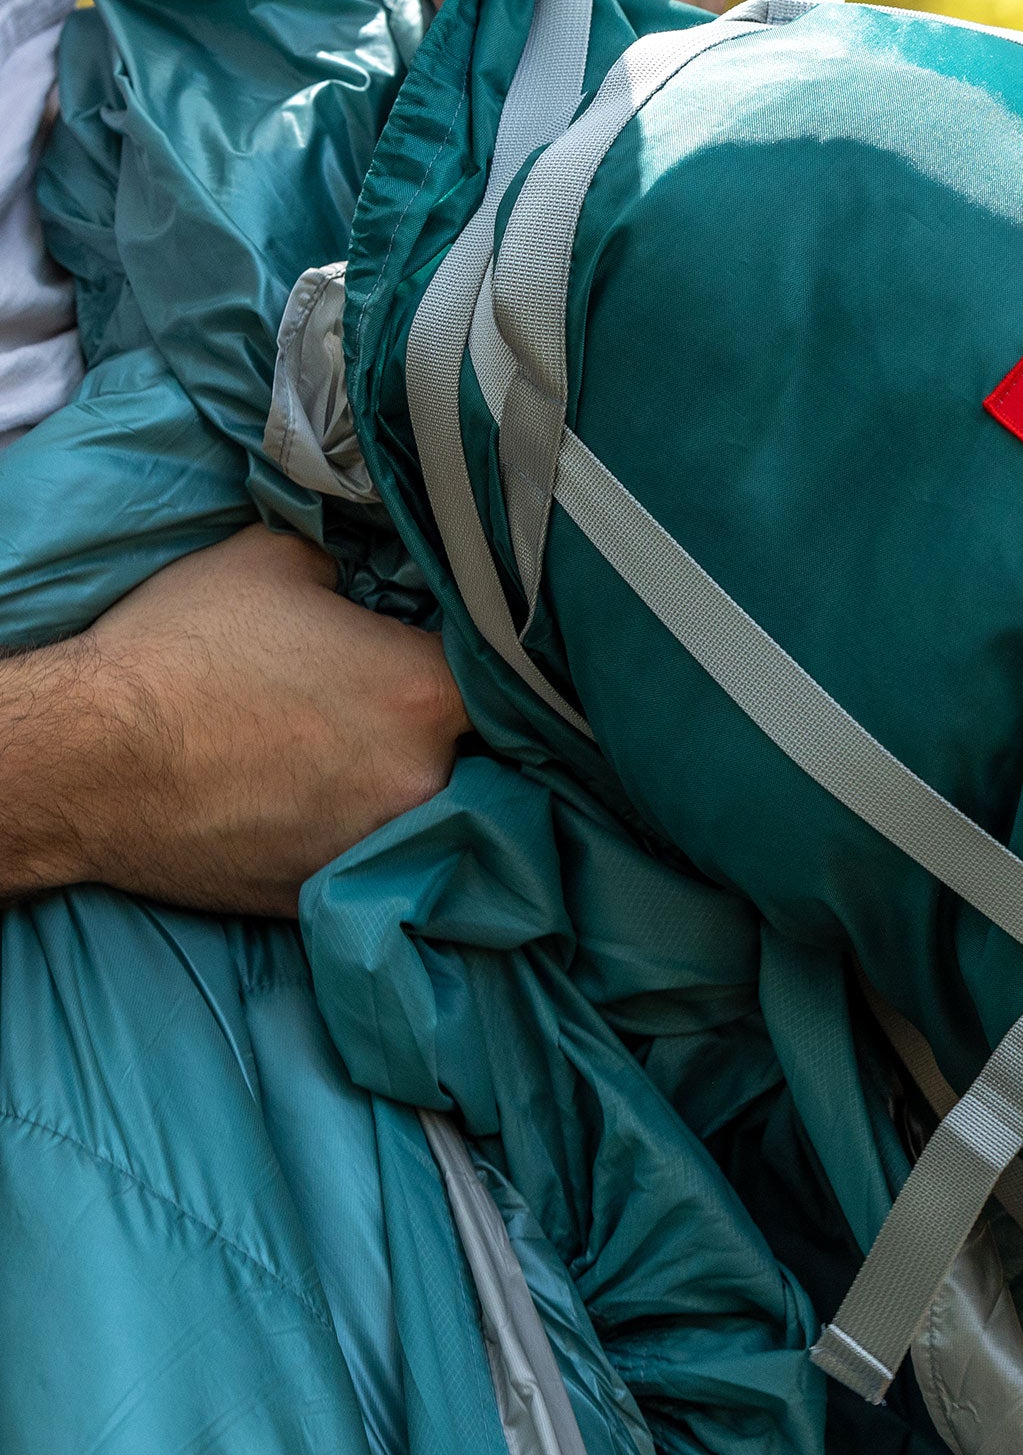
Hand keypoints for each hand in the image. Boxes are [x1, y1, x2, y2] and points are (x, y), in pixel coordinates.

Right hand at [2, 526, 467, 916]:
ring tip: (346, 763)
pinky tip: (314, 808)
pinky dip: (354, 834)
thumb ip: (352, 569)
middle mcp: (424, 777)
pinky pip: (372, 861)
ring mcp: (379, 845)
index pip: (504, 680)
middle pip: (475, 754)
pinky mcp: (330, 892)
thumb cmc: (178, 650)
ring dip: (401, 787)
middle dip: (445, 734)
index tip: (460, 663)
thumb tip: (368, 581)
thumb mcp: (277, 562)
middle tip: (392, 714)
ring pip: (428, 812)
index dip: (488, 669)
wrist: (85, 758)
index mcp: (428, 692)